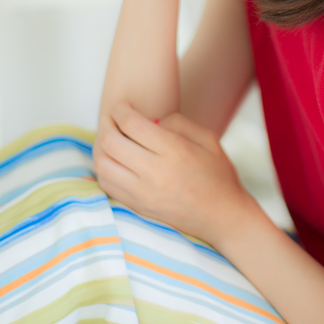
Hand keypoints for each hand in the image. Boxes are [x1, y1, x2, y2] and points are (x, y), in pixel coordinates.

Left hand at [93, 102, 252, 247]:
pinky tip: (112, 160)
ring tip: (108, 137)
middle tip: (110, 118)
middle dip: (106, 124)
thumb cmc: (219, 175)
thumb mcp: (208, 139)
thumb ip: (179, 123)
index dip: (121, 110)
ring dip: (100, 147)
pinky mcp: (138, 207)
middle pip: (112, 142)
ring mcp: (144, 194)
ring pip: (103, 165)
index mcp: (175, 151)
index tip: (122, 106)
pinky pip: (107, 185)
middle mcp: (155, 173)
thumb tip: (152, 121)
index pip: (132, 125)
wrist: (223, 218)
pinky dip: (103, 168)